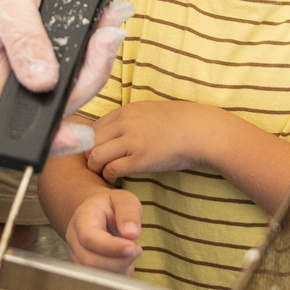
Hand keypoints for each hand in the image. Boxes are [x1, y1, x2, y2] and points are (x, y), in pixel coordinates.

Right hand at [0, 0, 128, 152]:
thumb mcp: (4, 2)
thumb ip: (24, 39)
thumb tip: (44, 80)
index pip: (9, 129)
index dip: (47, 138)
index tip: (79, 137)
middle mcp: (0, 86)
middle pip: (53, 108)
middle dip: (87, 77)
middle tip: (107, 38)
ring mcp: (19, 78)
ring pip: (67, 89)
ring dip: (95, 60)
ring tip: (110, 24)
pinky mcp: (35, 66)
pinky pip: (67, 70)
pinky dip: (89, 49)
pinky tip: (102, 24)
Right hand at [64, 186, 142, 272]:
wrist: (99, 214)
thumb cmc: (111, 207)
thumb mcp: (124, 200)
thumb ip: (128, 213)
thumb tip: (131, 233)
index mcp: (82, 218)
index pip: (89, 237)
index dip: (110, 247)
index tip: (133, 248)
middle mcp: (74, 239)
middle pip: (90, 260)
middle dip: (119, 261)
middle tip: (136, 249)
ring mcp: (77, 256)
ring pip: (95, 274)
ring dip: (119, 269)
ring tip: (130, 254)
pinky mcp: (84, 269)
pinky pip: (101, 281)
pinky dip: (117, 276)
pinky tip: (124, 262)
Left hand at [86, 100, 227, 182]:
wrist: (200, 130)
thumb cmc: (179, 123)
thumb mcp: (149, 112)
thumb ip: (130, 119)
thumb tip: (114, 131)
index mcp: (127, 110)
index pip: (94, 127)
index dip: (92, 142)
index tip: (97, 152)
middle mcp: (125, 123)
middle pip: (91, 141)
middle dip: (89, 155)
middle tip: (96, 166)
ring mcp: (132, 141)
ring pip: (96, 155)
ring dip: (97, 167)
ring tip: (104, 173)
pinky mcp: (140, 159)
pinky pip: (112, 169)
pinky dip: (109, 176)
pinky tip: (116, 178)